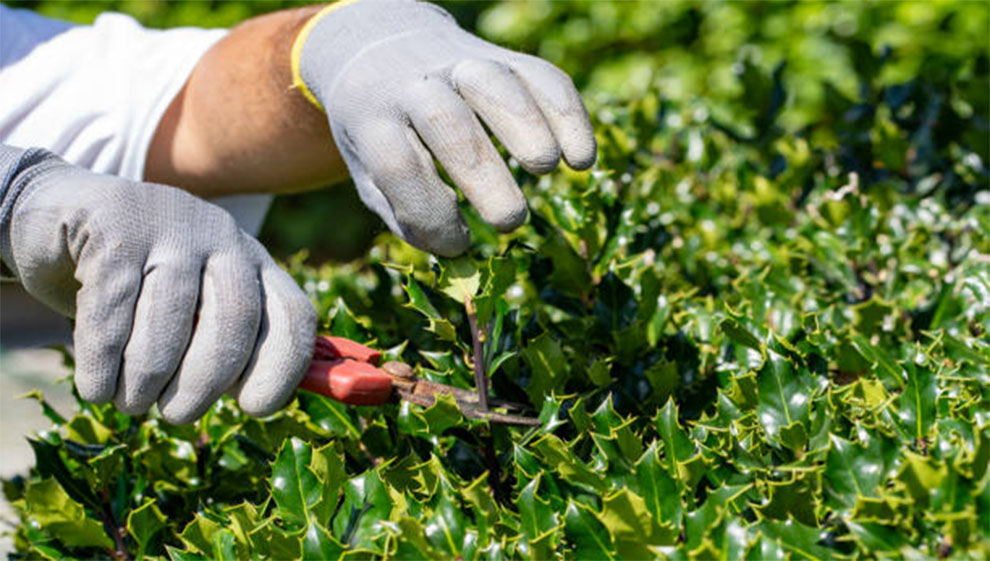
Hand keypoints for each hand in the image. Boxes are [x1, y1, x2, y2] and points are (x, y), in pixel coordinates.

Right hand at [0, 147, 316, 423]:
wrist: (50, 213)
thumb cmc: (134, 283)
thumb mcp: (188, 306)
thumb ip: (225, 342)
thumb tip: (259, 402)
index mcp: (252, 260)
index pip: (292, 314)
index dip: (281, 368)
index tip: (254, 408)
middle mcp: (222, 236)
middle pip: (235, 321)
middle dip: (204, 383)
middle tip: (177, 414)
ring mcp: (169, 225)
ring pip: (169, 324)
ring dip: (146, 381)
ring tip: (131, 401)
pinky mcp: (113, 226)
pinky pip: (112, 312)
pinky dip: (103, 363)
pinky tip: (97, 388)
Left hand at [295, 0, 596, 255]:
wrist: (385, 48)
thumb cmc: (383, 133)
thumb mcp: (370, 172)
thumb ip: (406, 214)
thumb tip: (459, 257)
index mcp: (374, 119)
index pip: (399, 165)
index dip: (430, 213)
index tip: (458, 245)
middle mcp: (417, 85)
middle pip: (449, 125)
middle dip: (485, 178)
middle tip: (510, 221)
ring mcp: (464, 64)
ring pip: (497, 88)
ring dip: (528, 131)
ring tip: (543, 169)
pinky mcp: (507, 58)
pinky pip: (543, 78)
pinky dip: (569, 117)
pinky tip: (580, 160)